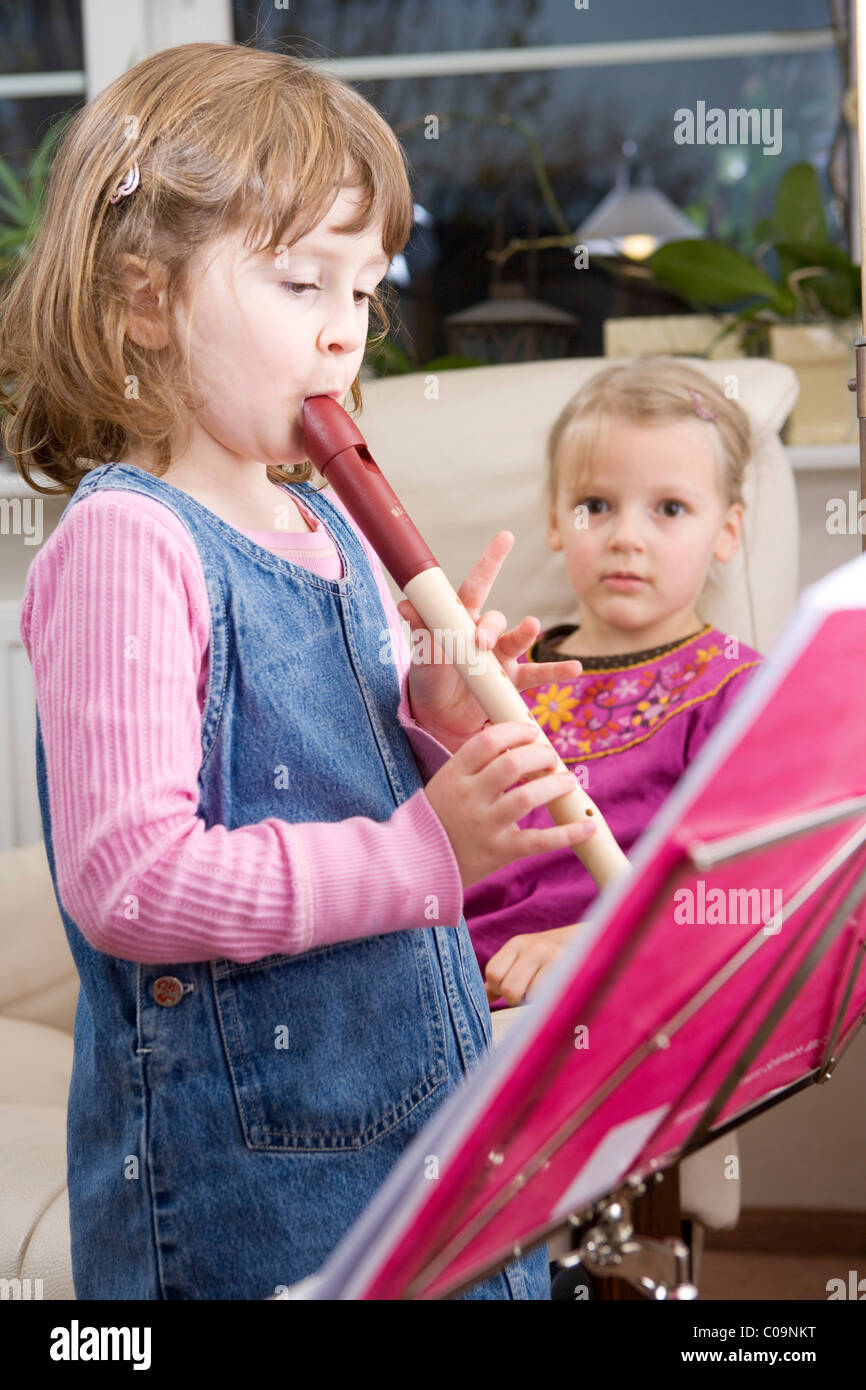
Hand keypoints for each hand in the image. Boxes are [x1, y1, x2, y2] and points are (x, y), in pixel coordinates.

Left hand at [396, 531, 583, 748]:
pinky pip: (537, 675)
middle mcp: (485, 636)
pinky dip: (556, 671)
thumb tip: (407, 605)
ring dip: (526, 634)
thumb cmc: (430, 680)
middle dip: (490, 628)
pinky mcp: (511, 682)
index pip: (476, 586)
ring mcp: (501, 658)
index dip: (490, 562)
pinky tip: (575, 667)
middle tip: (480, 643)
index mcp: (462, 621)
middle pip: (495, 620)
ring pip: (518, 642)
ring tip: (531, 627)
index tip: (506, 537)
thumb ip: (422, 630)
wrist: (439, 718)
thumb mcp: (424, 655)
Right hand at [424, 722, 596, 890]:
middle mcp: (469, 796)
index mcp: (454, 774)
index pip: (488, 741)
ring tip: (568, 781)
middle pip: (513, 763)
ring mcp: (485, 825)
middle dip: (540, 755)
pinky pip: (538, 841)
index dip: (516, 731)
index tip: (532, 731)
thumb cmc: (437, 817)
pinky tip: (587, 827)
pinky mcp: (499, 851)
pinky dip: (567, 834)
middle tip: (551, 757)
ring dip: (556, 785)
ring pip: (528, 796)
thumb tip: (519, 742)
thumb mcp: (446, 782)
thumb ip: (476, 764)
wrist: (416, 864)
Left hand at [484, 921, 587, 1005]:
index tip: (514, 986)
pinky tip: (558, 994)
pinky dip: (549, 1003)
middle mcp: (534, 947)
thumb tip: (482, 997)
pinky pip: (548, 1000)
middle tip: (530, 992)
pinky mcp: (571, 973)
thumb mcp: (523, 958)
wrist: (594, 944)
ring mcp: (554, 959)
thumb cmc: (551, 959)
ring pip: (528, 997)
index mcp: (518, 943)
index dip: (499, 988)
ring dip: (534, 1002)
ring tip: (547, 990)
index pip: (492, 973)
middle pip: (508, 989)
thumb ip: (503, 975)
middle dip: (515, 998)